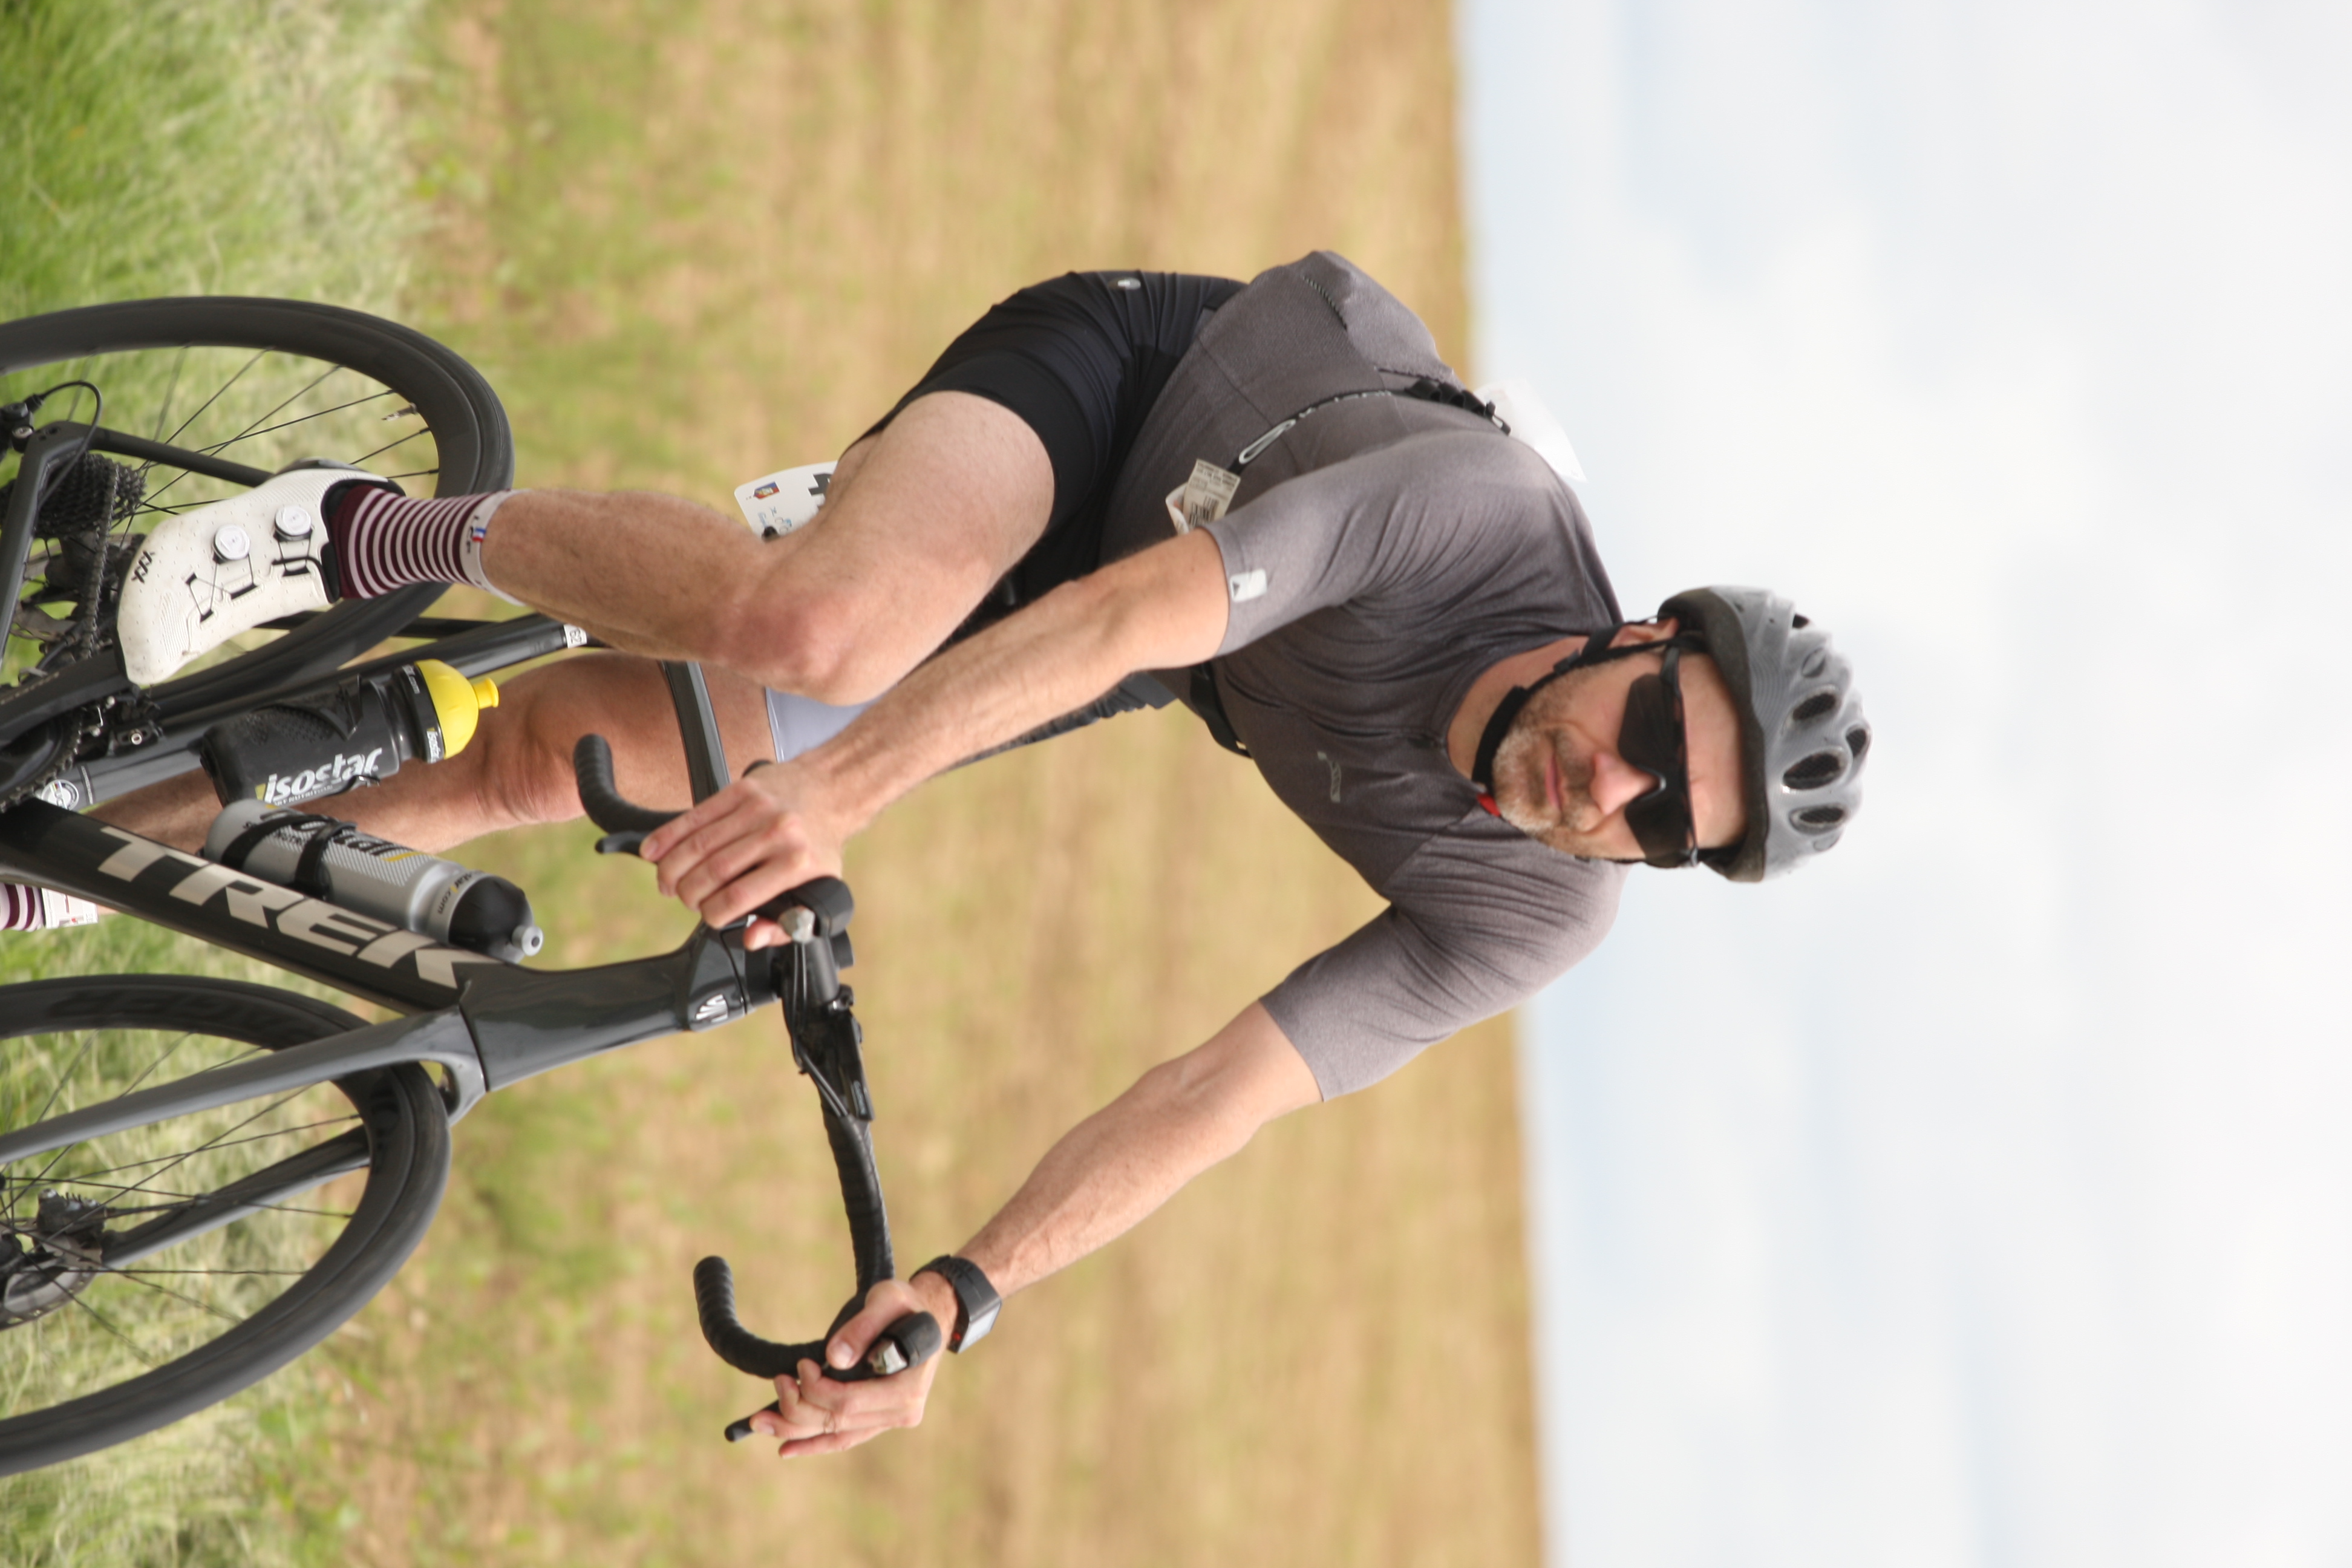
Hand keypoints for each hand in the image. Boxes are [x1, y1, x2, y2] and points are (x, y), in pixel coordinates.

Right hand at [640, 761, 853, 946]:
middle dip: (689, 893)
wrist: (833, 790)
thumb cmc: (819, 845)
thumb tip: (752, 939)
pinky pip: (695, 816)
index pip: (738, 897)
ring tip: (668, 884)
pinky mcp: (740, 790)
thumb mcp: (819, 890)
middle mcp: (776, 834)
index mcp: (796, 863)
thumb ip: (787, 923)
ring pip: (698, 845)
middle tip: (686, 900)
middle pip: (713, 871)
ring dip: (673, 869)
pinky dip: (668, 836)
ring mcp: (756, 809)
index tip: (709, 917)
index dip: (713, 914)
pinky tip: (653, 853)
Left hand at [747, 1273, 959, 1457]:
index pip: (849, 1401)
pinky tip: (786, 1447)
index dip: (816, 1389)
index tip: (801, 1366)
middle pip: (838, 1420)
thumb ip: (864, 1325)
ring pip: (836, 1434)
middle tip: (778, 1381)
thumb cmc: (907, 1305)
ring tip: (759, 1422)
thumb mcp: (889, 1300)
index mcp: (906, 1389)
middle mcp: (901, 1412)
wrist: (929, 1317)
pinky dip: (814, 1443)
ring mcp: (890, 1420)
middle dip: (798, 1407)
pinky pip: (843, 1438)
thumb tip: (833, 1358)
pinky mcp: (879, 1421)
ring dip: (795, 1429)